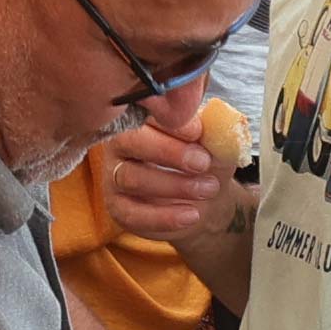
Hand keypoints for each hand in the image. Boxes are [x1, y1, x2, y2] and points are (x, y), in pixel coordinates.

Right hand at [92, 115, 235, 244]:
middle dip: (169, 152)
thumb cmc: (206, 161)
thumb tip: (215, 121)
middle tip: (203, 163)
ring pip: (132, 178)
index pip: (145, 112)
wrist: (206, 198)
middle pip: (130, 141)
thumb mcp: (216, 142)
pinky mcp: (118, 208)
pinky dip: (165, 217)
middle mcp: (121, 144)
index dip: (172, 123)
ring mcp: (114, 176)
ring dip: (174, 185)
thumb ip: (214, 130)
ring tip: (208, 189)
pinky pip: (133, 213)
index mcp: (143, 119)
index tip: (199, 133)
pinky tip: (192, 215)